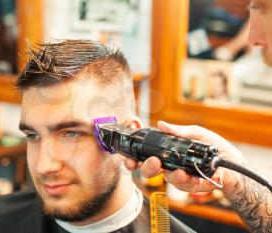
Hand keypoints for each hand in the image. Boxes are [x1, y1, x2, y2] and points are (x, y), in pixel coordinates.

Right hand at [124, 121, 245, 192]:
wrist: (233, 163)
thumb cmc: (214, 147)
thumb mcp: (197, 133)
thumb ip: (180, 131)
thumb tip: (161, 124)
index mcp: (168, 152)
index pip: (146, 155)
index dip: (135, 157)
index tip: (128, 156)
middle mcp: (170, 165)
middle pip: (149, 169)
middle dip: (146, 167)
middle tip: (153, 161)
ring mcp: (179, 176)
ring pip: (165, 178)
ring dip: (168, 174)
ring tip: (174, 170)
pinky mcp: (192, 186)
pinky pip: (183, 186)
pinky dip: (184, 181)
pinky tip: (186, 176)